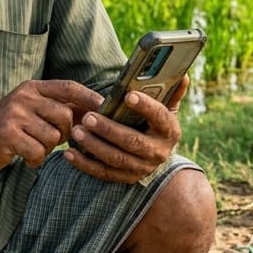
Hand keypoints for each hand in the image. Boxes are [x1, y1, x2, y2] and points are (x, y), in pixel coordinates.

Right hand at [0, 80, 102, 172]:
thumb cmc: (13, 126)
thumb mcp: (34, 109)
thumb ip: (61, 108)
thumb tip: (97, 111)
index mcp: (33, 87)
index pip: (68, 87)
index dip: (89, 97)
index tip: (106, 108)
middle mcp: (24, 97)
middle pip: (64, 116)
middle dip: (64, 133)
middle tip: (53, 139)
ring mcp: (14, 114)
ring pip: (52, 136)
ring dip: (47, 148)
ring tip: (34, 147)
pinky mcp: (7, 134)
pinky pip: (37, 151)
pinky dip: (36, 159)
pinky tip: (26, 157)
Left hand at [63, 75, 186, 182]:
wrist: (154, 155)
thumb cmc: (154, 123)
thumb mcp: (166, 108)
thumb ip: (171, 91)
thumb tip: (183, 73)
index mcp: (169, 130)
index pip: (160, 117)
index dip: (145, 106)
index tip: (128, 95)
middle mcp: (158, 152)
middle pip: (133, 141)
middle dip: (109, 129)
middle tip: (89, 116)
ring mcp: (141, 168)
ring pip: (116, 159)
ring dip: (94, 145)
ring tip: (77, 131)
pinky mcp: (125, 179)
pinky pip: (103, 173)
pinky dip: (85, 164)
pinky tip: (69, 153)